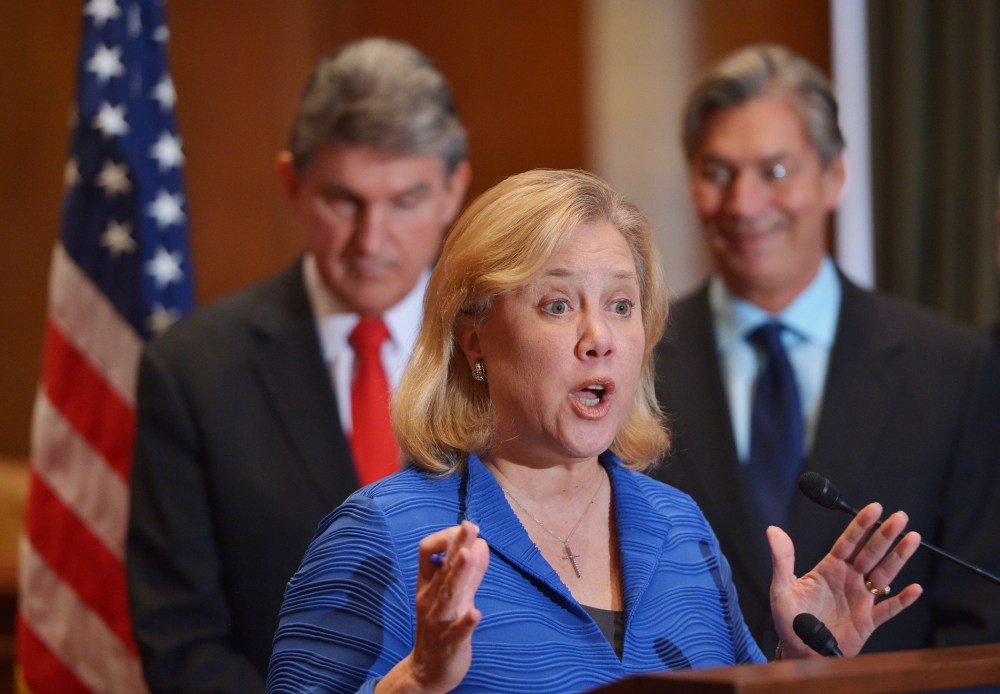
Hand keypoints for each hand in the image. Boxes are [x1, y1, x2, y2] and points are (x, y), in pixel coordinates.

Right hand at [378, 520, 489, 692]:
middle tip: (470, 526)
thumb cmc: (441, 628)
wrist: (426, 672)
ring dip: (458, 575)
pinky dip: (465, 622)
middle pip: (442, 568)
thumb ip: (470, 573)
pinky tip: (475, 613)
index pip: (427, 552)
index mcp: (428, 585)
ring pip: (448, 595)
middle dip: (456, 546)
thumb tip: (481, 544)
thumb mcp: (454, 596)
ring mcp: (439, 622)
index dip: (446, 537)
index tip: (465, 528)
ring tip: (467, 556)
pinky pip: (457, 632)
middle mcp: (431, 599)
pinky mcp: (450, 643)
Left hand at [768, 502, 923, 658]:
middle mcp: (848, 579)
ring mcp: (860, 599)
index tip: (874, 508)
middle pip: (870, 553)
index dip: (861, 525)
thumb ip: (781, 560)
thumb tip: (773, 530)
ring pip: (884, 574)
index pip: (848, 542)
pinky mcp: (868, 621)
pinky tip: (914, 588)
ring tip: (913, 538)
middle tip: (900, 517)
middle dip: (885, 535)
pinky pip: (888, 609)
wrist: (800, 652)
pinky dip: (902, 600)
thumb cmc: (789, 620)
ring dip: (898, 558)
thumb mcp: (781, 589)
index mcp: (829, 568)